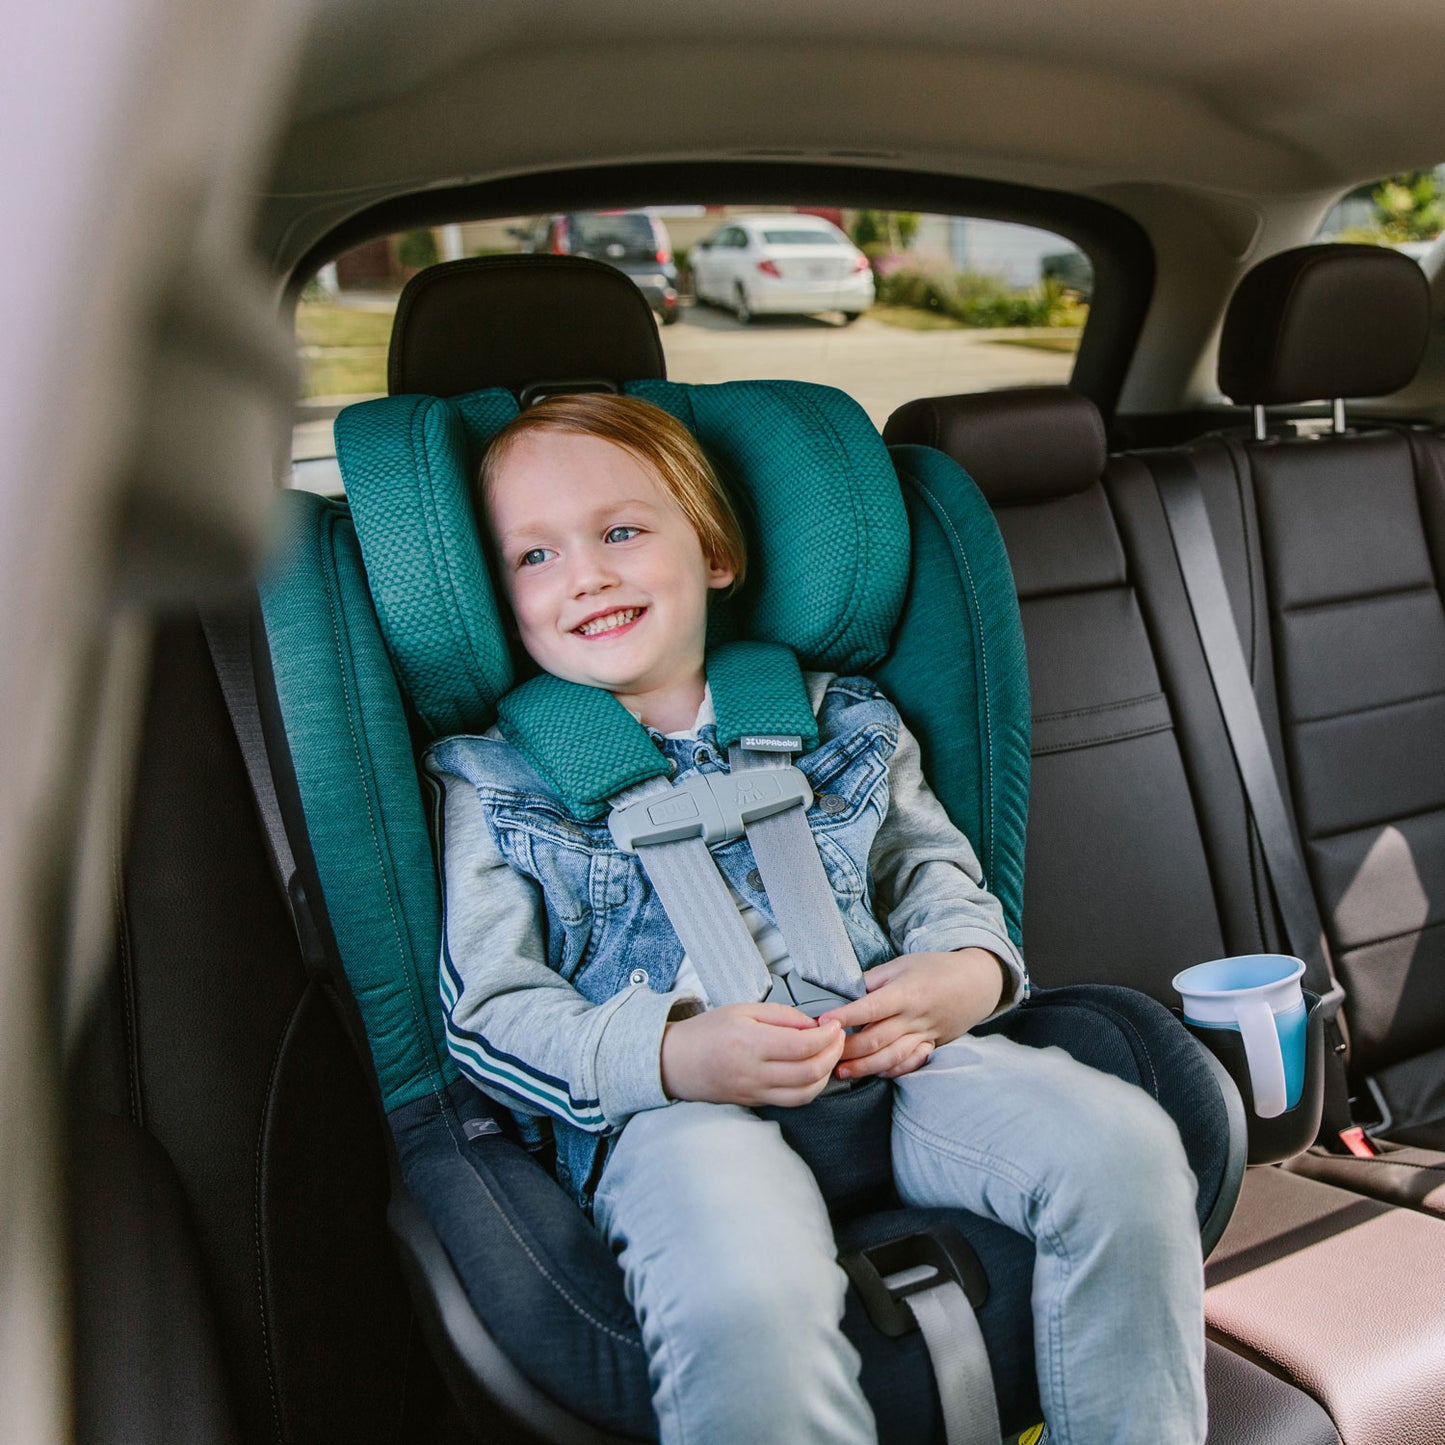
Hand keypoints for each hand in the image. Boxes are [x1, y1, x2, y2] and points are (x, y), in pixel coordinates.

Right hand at [660, 1003, 845, 1106]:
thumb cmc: (706, 1032)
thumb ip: (780, 1015)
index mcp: (750, 1043)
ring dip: (827, 1073)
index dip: (827, 1035)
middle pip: (810, 1072)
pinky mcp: (757, 1102)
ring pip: (806, 1092)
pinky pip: (793, 1101)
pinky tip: (815, 1070)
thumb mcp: (742, 1010)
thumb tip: (812, 1024)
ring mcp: (756, 1092)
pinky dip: (812, 1087)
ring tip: (830, 1053)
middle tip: (838, 1036)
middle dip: (833, 1053)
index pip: (802, 1045)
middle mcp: (754, 1072)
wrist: (675, 1061)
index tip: (834, 1024)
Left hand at [817, 948, 1006, 1080]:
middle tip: (823, 1052)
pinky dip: (892, 1071)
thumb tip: (844, 991)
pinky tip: (875, 1073)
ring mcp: (924, 1034)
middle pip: (877, 1038)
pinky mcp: (932, 1045)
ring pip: (891, 1056)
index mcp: (905, 992)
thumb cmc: (935, 969)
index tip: (822, 1021)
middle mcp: (914, 1017)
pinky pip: (911, 1063)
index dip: (845, 1015)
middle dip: (848, 1049)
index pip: (870, 1007)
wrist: (976, 983)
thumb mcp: (901, 964)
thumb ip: (873, 979)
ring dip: (865, 1067)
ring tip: (842, 1071)